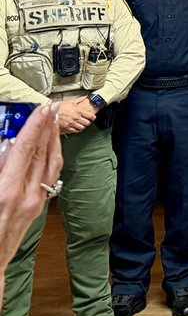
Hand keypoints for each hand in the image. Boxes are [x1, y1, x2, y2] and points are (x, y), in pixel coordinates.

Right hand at [0, 103, 63, 268]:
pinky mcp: (37, 208)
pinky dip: (51, 158)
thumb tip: (7, 147)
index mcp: (6, 192)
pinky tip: (50, 149)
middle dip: (48, 127)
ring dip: (53, 140)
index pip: (26, 149)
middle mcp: (26, 196)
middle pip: (42, 153)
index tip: (44, 108)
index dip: (36, 126)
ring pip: (50, 164)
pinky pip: (49, 177)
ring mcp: (35, 203)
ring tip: (54, 121)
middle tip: (53, 107)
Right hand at [56, 97, 95, 134]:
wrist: (49, 113)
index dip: (93, 117)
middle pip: (87, 123)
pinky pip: (74, 131)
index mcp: (78, 111)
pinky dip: (75, 130)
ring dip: (82, 127)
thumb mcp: (70, 102)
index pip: (90, 116)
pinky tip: (74, 128)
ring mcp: (71, 124)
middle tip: (86, 121)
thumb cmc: (58, 108)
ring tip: (80, 125)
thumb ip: (78, 100)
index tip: (93, 117)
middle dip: (87, 122)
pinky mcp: (66, 129)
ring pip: (81, 128)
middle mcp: (76, 118)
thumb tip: (85, 97)